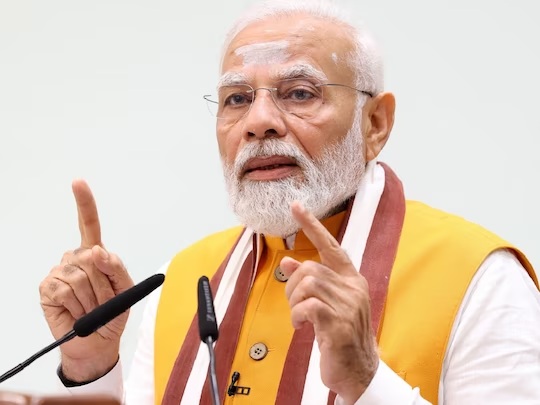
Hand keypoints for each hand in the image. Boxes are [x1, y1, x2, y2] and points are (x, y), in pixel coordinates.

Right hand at [39, 179, 133, 381]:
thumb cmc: (112, 313)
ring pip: (80, 277)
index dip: (84, 203)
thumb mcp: (126, 289)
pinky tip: (76, 312)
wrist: (97, 341)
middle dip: (104, 285)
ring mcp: (60, 272)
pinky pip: (65, 290)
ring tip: (91, 308)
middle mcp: (75, 259)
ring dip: (92, 299)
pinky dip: (76, 305)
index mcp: (95, 255)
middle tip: (104, 301)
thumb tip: (97, 251)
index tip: (78, 182)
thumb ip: (116, 267)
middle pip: (93, 259)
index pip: (89, 224)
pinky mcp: (48, 288)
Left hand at [280, 201, 377, 404]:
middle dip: (293, 285)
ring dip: (294, 301)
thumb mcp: (326, 305)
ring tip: (299, 317)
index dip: (313, 226)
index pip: (331, 246)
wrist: (359, 371)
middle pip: (311, 268)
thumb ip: (312, 282)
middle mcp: (354, 288)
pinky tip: (302, 326)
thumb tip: (289, 262)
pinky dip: (297, 315)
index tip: (296, 206)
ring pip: (308, 283)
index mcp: (353, 280)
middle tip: (295, 305)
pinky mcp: (339, 324)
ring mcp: (349, 306)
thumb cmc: (341, 336)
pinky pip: (309, 305)